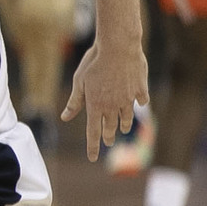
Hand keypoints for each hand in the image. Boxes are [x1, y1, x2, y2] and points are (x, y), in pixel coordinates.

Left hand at [62, 37, 149, 161]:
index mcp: (96, 105)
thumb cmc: (94, 62)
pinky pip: (141, 100)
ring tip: (123, 129)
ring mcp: (128, 98)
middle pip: (110, 127)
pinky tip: (139, 103)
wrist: (118, 47)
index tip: (93, 158)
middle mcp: (112, 105)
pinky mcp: (140, 89)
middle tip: (109, 142)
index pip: (93, 132)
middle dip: (108, 137)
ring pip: (127, 116)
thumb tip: (65, 117)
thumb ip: (74, 102)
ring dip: (124, 124)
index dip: (93, 146)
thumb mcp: (79, 81)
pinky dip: (139, 103)